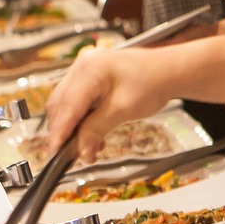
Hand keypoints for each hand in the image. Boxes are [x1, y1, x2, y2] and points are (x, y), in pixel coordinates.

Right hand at [42, 46, 178, 160]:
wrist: (168, 71)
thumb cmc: (152, 82)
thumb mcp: (123, 110)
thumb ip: (97, 129)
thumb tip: (80, 150)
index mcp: (89, 70)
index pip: (67, 106)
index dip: (59, 132)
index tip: (55, 153)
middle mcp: (82, 67)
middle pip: (60, 105)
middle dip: (63, 132)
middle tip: (68, 156)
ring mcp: (84, 71)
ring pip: (65, 105)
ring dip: (71, 129)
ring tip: (85, 149)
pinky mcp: (88, 78)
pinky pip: (75, 102)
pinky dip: (79, 121)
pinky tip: (91, 136)